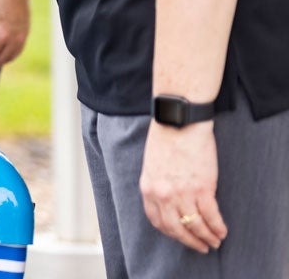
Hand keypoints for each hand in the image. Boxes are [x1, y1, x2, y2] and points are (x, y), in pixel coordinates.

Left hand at [140, 121, 226, 252]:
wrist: (180, 122)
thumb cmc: (166, 138)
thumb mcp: (152, 165)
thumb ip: (158, 184)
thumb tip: (169, 200)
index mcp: (148, 188)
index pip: (156, 220)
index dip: (170, 232)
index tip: (179, 236)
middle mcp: (163, 194)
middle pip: (175, 228)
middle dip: (189, 240)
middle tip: (200, 247)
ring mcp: (182, 193)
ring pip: (194, 225)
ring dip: (206, 236)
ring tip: (215, 241)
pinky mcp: (202, 188)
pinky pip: (210, 216)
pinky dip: (217, 226)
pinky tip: (222, 231)